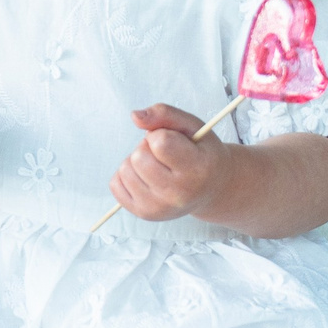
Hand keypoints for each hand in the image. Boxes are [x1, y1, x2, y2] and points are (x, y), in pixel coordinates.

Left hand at [108, 103, 231, 220]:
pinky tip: (147, 177)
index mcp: (197, 169)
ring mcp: (160, 208)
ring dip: (136, 161)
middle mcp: (179, 194)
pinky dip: (127, 175)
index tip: (174, 141)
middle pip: (138, 157)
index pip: (160, 142)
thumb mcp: (192, 126)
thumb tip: (135, 116)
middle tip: (165, 154)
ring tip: (157, 165)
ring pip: (125, 169)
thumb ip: (165, 113)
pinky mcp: (144, 214)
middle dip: (147, 148)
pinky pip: (115, 184)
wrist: (212, 187)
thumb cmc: (200, 152)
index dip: (160, 134)